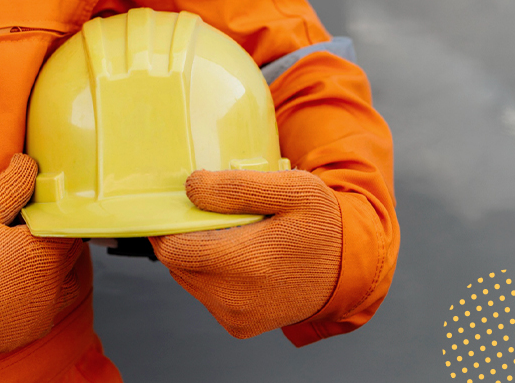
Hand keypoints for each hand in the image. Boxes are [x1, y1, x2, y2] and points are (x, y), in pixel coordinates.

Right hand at [0, 154, 82, 356]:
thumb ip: (12, 187)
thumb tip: (28, 163)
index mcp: (44, 253)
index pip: (70, 226)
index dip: (58, 214)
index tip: (45, 207)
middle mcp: (50, 286)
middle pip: (71, 256)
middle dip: (59, 240)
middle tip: (37, 229)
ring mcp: (39, 314)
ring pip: (65, 285)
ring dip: (57, 271)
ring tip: (31, 258)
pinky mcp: (24, 334)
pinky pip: (46, 310)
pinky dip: (41, 296)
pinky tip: (17, 285)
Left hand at [149, 169, 341, 338]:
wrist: (348, 269)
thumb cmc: (322, 224)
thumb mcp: (292, 189)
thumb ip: (238, 188)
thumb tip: (192, 188)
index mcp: (247, 263)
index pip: (173, 249)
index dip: (165, 226)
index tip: (175, 206)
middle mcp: (236, 298)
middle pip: (176, 264)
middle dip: (182, 238)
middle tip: (205, 215)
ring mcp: (236, 316)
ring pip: (187, 280)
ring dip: (195, 256)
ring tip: (226, 235)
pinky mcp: (239, 326)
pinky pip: (205, 295)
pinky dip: (210, 275)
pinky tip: (236, 258)